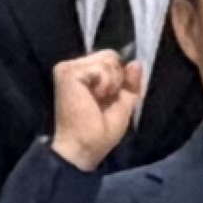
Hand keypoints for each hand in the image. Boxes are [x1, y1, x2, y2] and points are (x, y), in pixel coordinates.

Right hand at [43, 46, 142, 169]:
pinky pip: (101, 67)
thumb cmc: (99, 132)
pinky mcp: (67, 72)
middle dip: (116, 80)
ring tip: (96, 100)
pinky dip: (105, 84)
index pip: (110, 59)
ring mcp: (68, 68)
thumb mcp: (123, 104)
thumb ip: (131, 83)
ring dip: (111, 84)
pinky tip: (93, 97)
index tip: (109, 98)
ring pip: (108, 59)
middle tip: (102, 100)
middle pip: (110, 55)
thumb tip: (136, 63)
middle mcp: (74, 67)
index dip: (119, 78)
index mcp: (84, 75)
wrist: (85, 147)